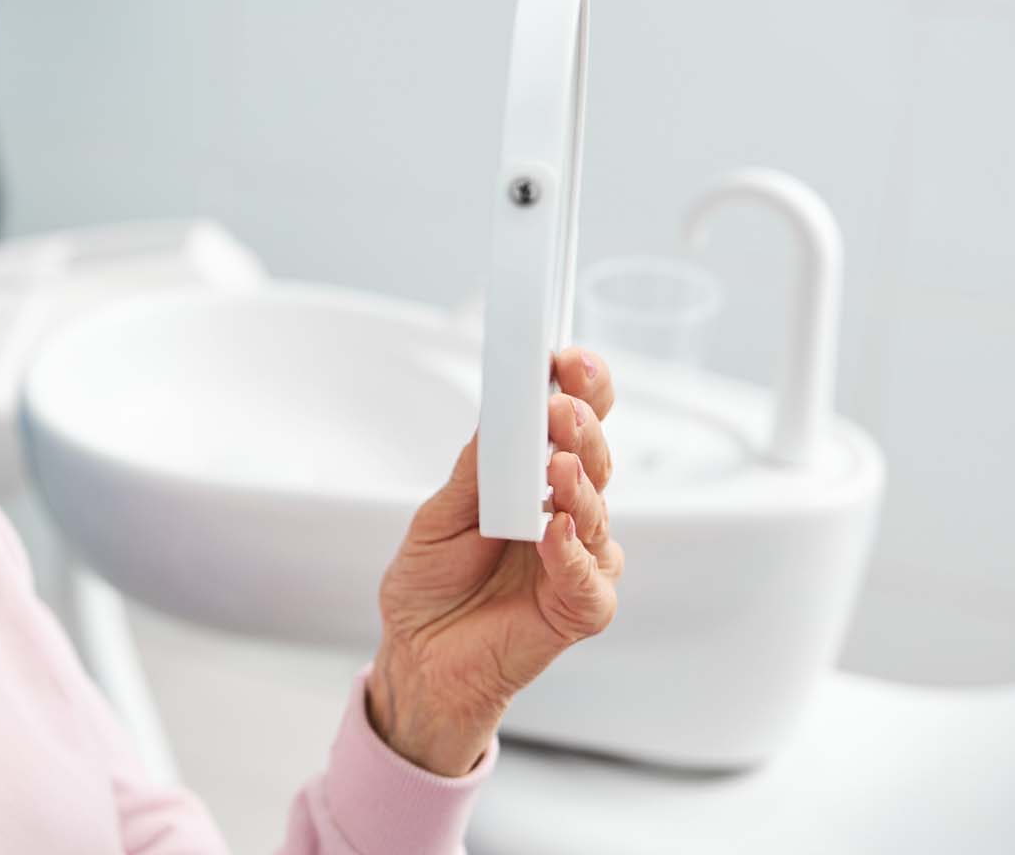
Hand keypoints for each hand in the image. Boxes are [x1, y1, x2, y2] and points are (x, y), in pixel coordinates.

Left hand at [366, 347, 622, 775]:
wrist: (418, 657)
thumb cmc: (431, 585)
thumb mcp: (439, 515)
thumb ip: (475, 471)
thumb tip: (499, 418)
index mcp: (536, 481)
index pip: (573, 425)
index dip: (581, 389)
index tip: (567, 357)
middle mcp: (567, 513)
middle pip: (592, 459)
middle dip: (581, 427)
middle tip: (562, 405)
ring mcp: (578, 559)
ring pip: (595, 511)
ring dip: (578, 484)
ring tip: (555, 465)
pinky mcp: (580, 607)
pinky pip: (588, 577)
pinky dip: (571, 552)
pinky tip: (554, 530)